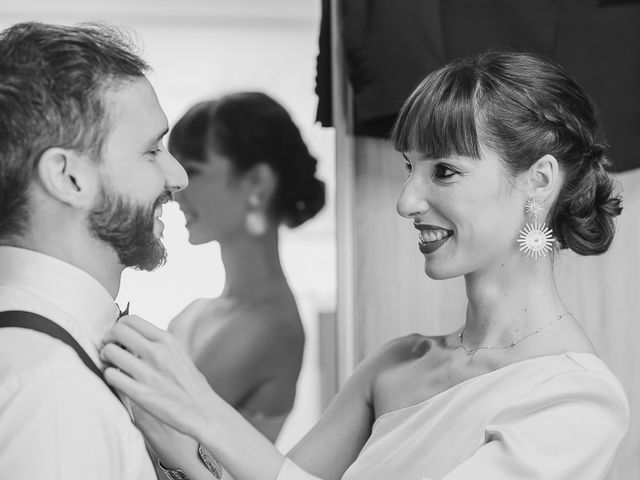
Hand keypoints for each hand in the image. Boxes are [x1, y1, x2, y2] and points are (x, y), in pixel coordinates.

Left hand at [100, 315, 217, 440]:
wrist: (202, 410)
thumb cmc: (189, 383)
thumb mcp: (179, 352)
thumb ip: (157, 341)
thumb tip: (132, 333)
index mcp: (167, 340)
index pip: (131, 319)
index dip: (119, 326)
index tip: (118, 336)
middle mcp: (157, 352)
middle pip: (117, 331)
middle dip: (108, 338)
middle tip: (110, 348)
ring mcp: (148, 373)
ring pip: (110, 352)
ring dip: (106, 357)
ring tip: (112, 364)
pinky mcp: (140, 393)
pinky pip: (111, 376)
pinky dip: (110, 376)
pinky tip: (117, 379)